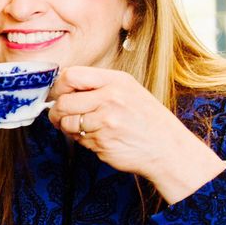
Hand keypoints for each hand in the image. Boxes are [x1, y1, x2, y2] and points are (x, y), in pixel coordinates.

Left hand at [48, 65, 225, 202]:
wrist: (169, 149)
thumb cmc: (147, 120)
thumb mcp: (129, 91)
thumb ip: (98, 86)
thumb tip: (62, 89)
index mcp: (116, 81)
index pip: (71, 75)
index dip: (57, 87)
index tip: (56, 95)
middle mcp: (111, 98)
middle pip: (63, 101)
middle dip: (57, 112)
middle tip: (61, 117)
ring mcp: (107, 120)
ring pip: (67, 122)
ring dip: (68, 128)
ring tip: (84, 129)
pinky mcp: (103, 141)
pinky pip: (78, 139)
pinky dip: (82, 141)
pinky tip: (98, 139)